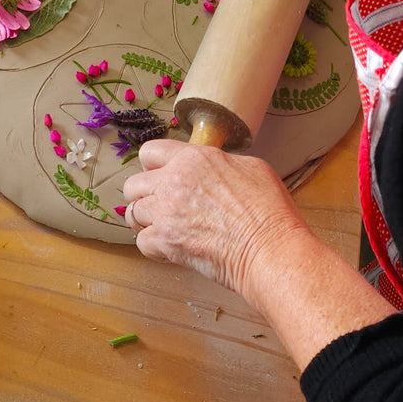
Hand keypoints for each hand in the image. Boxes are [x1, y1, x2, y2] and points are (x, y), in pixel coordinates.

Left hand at [122, 140, 299, 299]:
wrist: (270, 249)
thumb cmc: (269, 212)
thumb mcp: (250, 168)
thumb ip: (220, 163)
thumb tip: (212, 168)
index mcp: (193, 158)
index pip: (150, 152)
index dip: (153, 165)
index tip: (159, 176)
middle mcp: (173, 181)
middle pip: (133, 183)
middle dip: (143, 195)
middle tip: (159, 206)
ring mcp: (166, 212)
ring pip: (133, 213)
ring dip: (146, 221)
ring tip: (162, 228)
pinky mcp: (165, 242)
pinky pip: (142, 242)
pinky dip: (153, 247)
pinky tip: (170, 248)